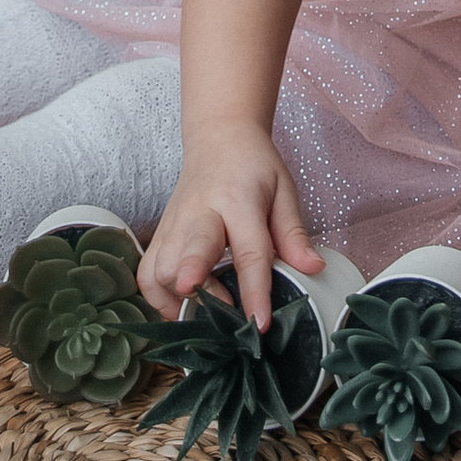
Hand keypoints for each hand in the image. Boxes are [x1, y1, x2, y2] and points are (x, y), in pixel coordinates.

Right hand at [138, 123, 321, 327]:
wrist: (218, 138)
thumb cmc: (253, 167)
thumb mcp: (283, 192)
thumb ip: (294, 234)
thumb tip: (313, 269)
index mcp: (239, 201)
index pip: (248, 251)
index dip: (254, 290)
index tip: (260, 323)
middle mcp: (200, 212)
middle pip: (191, 251)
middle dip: (195, 281)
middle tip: (211, 314)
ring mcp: (174, 223)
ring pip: (162, 268)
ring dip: (180, 298)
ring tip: (207, 312)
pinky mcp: (160, 233)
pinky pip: (147, 273)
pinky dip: (158, 297)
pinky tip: (181, 306)